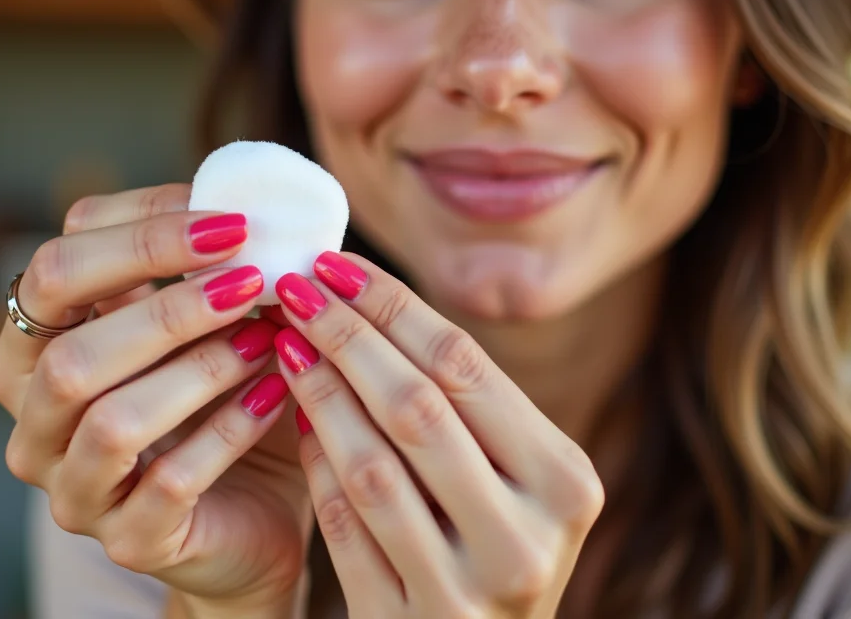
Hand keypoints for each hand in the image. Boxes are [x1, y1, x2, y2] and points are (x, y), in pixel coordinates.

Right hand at [0, 184, 311, 610]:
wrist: (252, 512)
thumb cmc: (222, 399)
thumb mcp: (203, 323)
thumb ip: (199, 265)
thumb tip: (241, 198)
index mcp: (34, 349)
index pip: (55, 270)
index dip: (141, 234)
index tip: (233, 220)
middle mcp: (34, 420)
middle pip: (68, 351)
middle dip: (167, 305)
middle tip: (252, 277)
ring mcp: (73, 488)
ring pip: (112, 420)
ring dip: (200, 368)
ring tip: (268, 337)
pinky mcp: (126, 540)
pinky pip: (170, 482)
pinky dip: (230, 430)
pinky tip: (278, 395)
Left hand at [271, 252, 605, 616]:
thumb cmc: (497, 544)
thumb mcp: (517, 481)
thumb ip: (469, 407)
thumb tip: (370, 300)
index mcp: (566, 483)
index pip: (466, 367)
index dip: (392, 307)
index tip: (335, 264)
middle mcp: (525, 539)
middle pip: (418, 407)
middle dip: (347, 337)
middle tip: (295, 288)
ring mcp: (466, 593)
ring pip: (372, 467)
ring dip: (318, 394)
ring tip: (284, 343)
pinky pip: (343, 530)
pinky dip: (314, 467)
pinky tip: (292, 420)